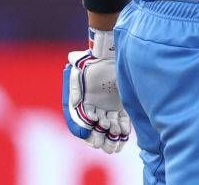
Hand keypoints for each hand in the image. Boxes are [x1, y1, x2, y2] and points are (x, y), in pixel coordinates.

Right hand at [62, 29, 130, 153]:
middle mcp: (95, 106)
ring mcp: (108, 106)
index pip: (82, 121)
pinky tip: (123, 136)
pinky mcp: (121, 104)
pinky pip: (121, 120)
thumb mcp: (80, 70)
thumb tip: (75, 102)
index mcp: (84, 102)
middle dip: (99, 138)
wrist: (111, 52)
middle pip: (96, 127)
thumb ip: (75, 86)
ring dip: (111, 136)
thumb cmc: (93, 61)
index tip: (90, 135)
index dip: (85, 129)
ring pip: (109, 126)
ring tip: (114, 146)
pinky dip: (122, 129)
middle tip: (103, 146)